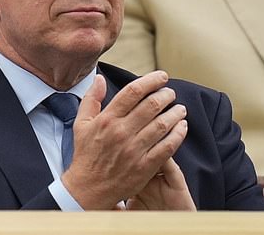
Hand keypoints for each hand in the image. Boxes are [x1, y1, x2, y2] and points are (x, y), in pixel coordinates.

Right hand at [61, 71, 187, 209]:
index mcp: (107, 119)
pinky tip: (182, 126)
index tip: (161, 76)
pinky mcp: (145, 166)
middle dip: (166, 95)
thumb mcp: (81, 124)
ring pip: (162, 124)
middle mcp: (121, 132)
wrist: (88, 189)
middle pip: (151, 105)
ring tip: (180, 108)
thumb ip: (91, 99)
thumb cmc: (86, 154)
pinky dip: (178, 134)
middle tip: (171, 93)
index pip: (132, 92)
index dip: (150, 80)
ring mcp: (134, 150)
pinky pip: (167, 146)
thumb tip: (99, 78)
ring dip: (175, 113)